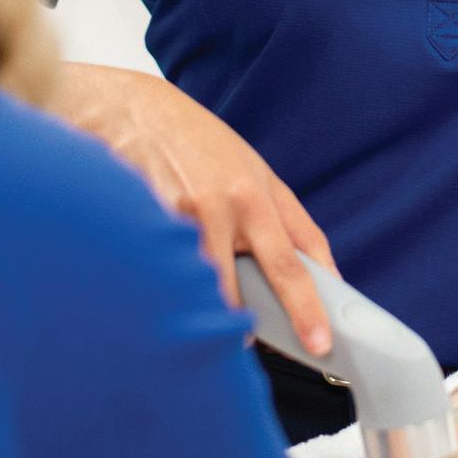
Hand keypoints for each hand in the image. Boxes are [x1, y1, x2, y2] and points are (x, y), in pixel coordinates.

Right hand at [55, 63, 337, 353]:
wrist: (136, 109)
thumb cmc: (197, 145)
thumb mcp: (248, 169)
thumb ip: (274, 218)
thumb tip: (307, 271)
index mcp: (262, 192)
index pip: (299, 253)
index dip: (312, 302)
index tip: (321, 341)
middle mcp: (235, 201)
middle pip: (263, 276)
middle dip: (276, 319)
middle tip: (278, 348)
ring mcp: (194, 211)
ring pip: (211, 287)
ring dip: (210, 314)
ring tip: (202, 327)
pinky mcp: (155, 220)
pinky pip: (170, 276)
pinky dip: (171, 292)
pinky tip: (161, 289)